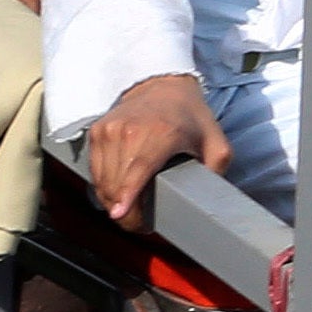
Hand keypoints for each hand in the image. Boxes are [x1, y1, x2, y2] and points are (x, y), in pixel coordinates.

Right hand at [82, 72, 232, 225]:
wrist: (163, 86)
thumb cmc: (190, 117)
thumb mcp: (215, 141)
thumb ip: (216, 169)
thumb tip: (208, 195)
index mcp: (160, 133)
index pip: (137, 170)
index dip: (127, 196)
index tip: (120, 215)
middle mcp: (129, 130)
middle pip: (116, 182)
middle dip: (125, 212)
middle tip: (140, 225)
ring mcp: (109, 130)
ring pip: (102, 180)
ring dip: (112, 202)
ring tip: (130, 213)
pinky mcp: (97, 131)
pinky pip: (95, 170)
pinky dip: (104, 186)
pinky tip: (118, 195)